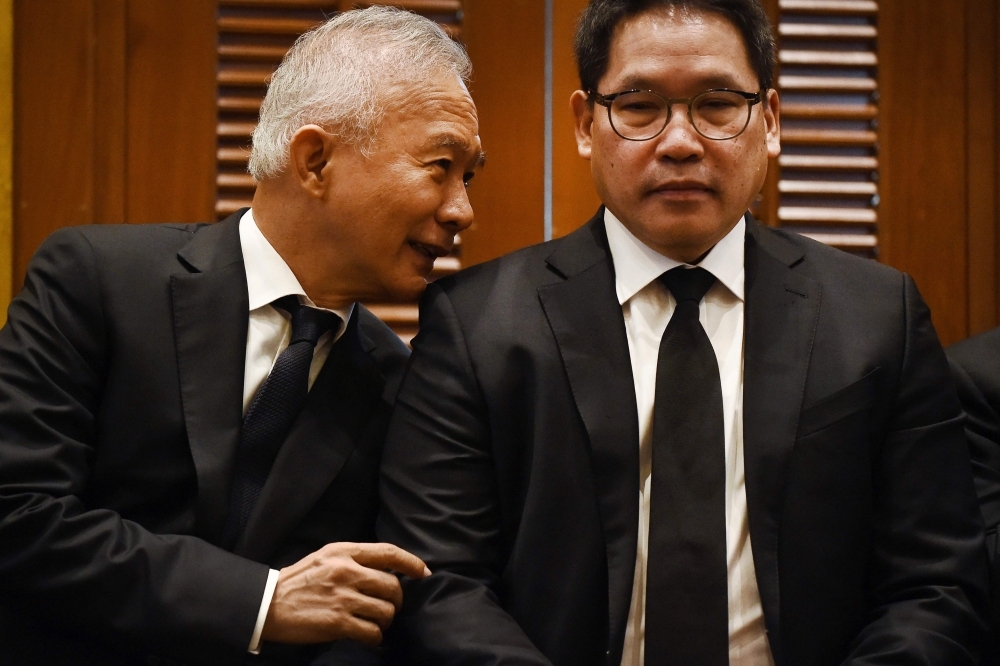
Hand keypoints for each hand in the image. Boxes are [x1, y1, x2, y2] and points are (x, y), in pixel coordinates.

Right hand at [260, 542, 429, 645]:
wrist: (267, 604)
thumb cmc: (298, 580)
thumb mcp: (325, 557)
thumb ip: (354, 559)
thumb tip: (387, 568)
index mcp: (344, 552)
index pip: (389, 553)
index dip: (412, 562)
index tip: (424, 573)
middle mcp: (346, 572)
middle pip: (393, 586)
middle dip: (397, 601)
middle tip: (389, 608)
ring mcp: (343, 598)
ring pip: (386, 611)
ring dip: (385, 621)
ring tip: (375, 623)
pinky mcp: (337, 623)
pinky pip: (372, 632)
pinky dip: (375, 638)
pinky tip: (367, 636)